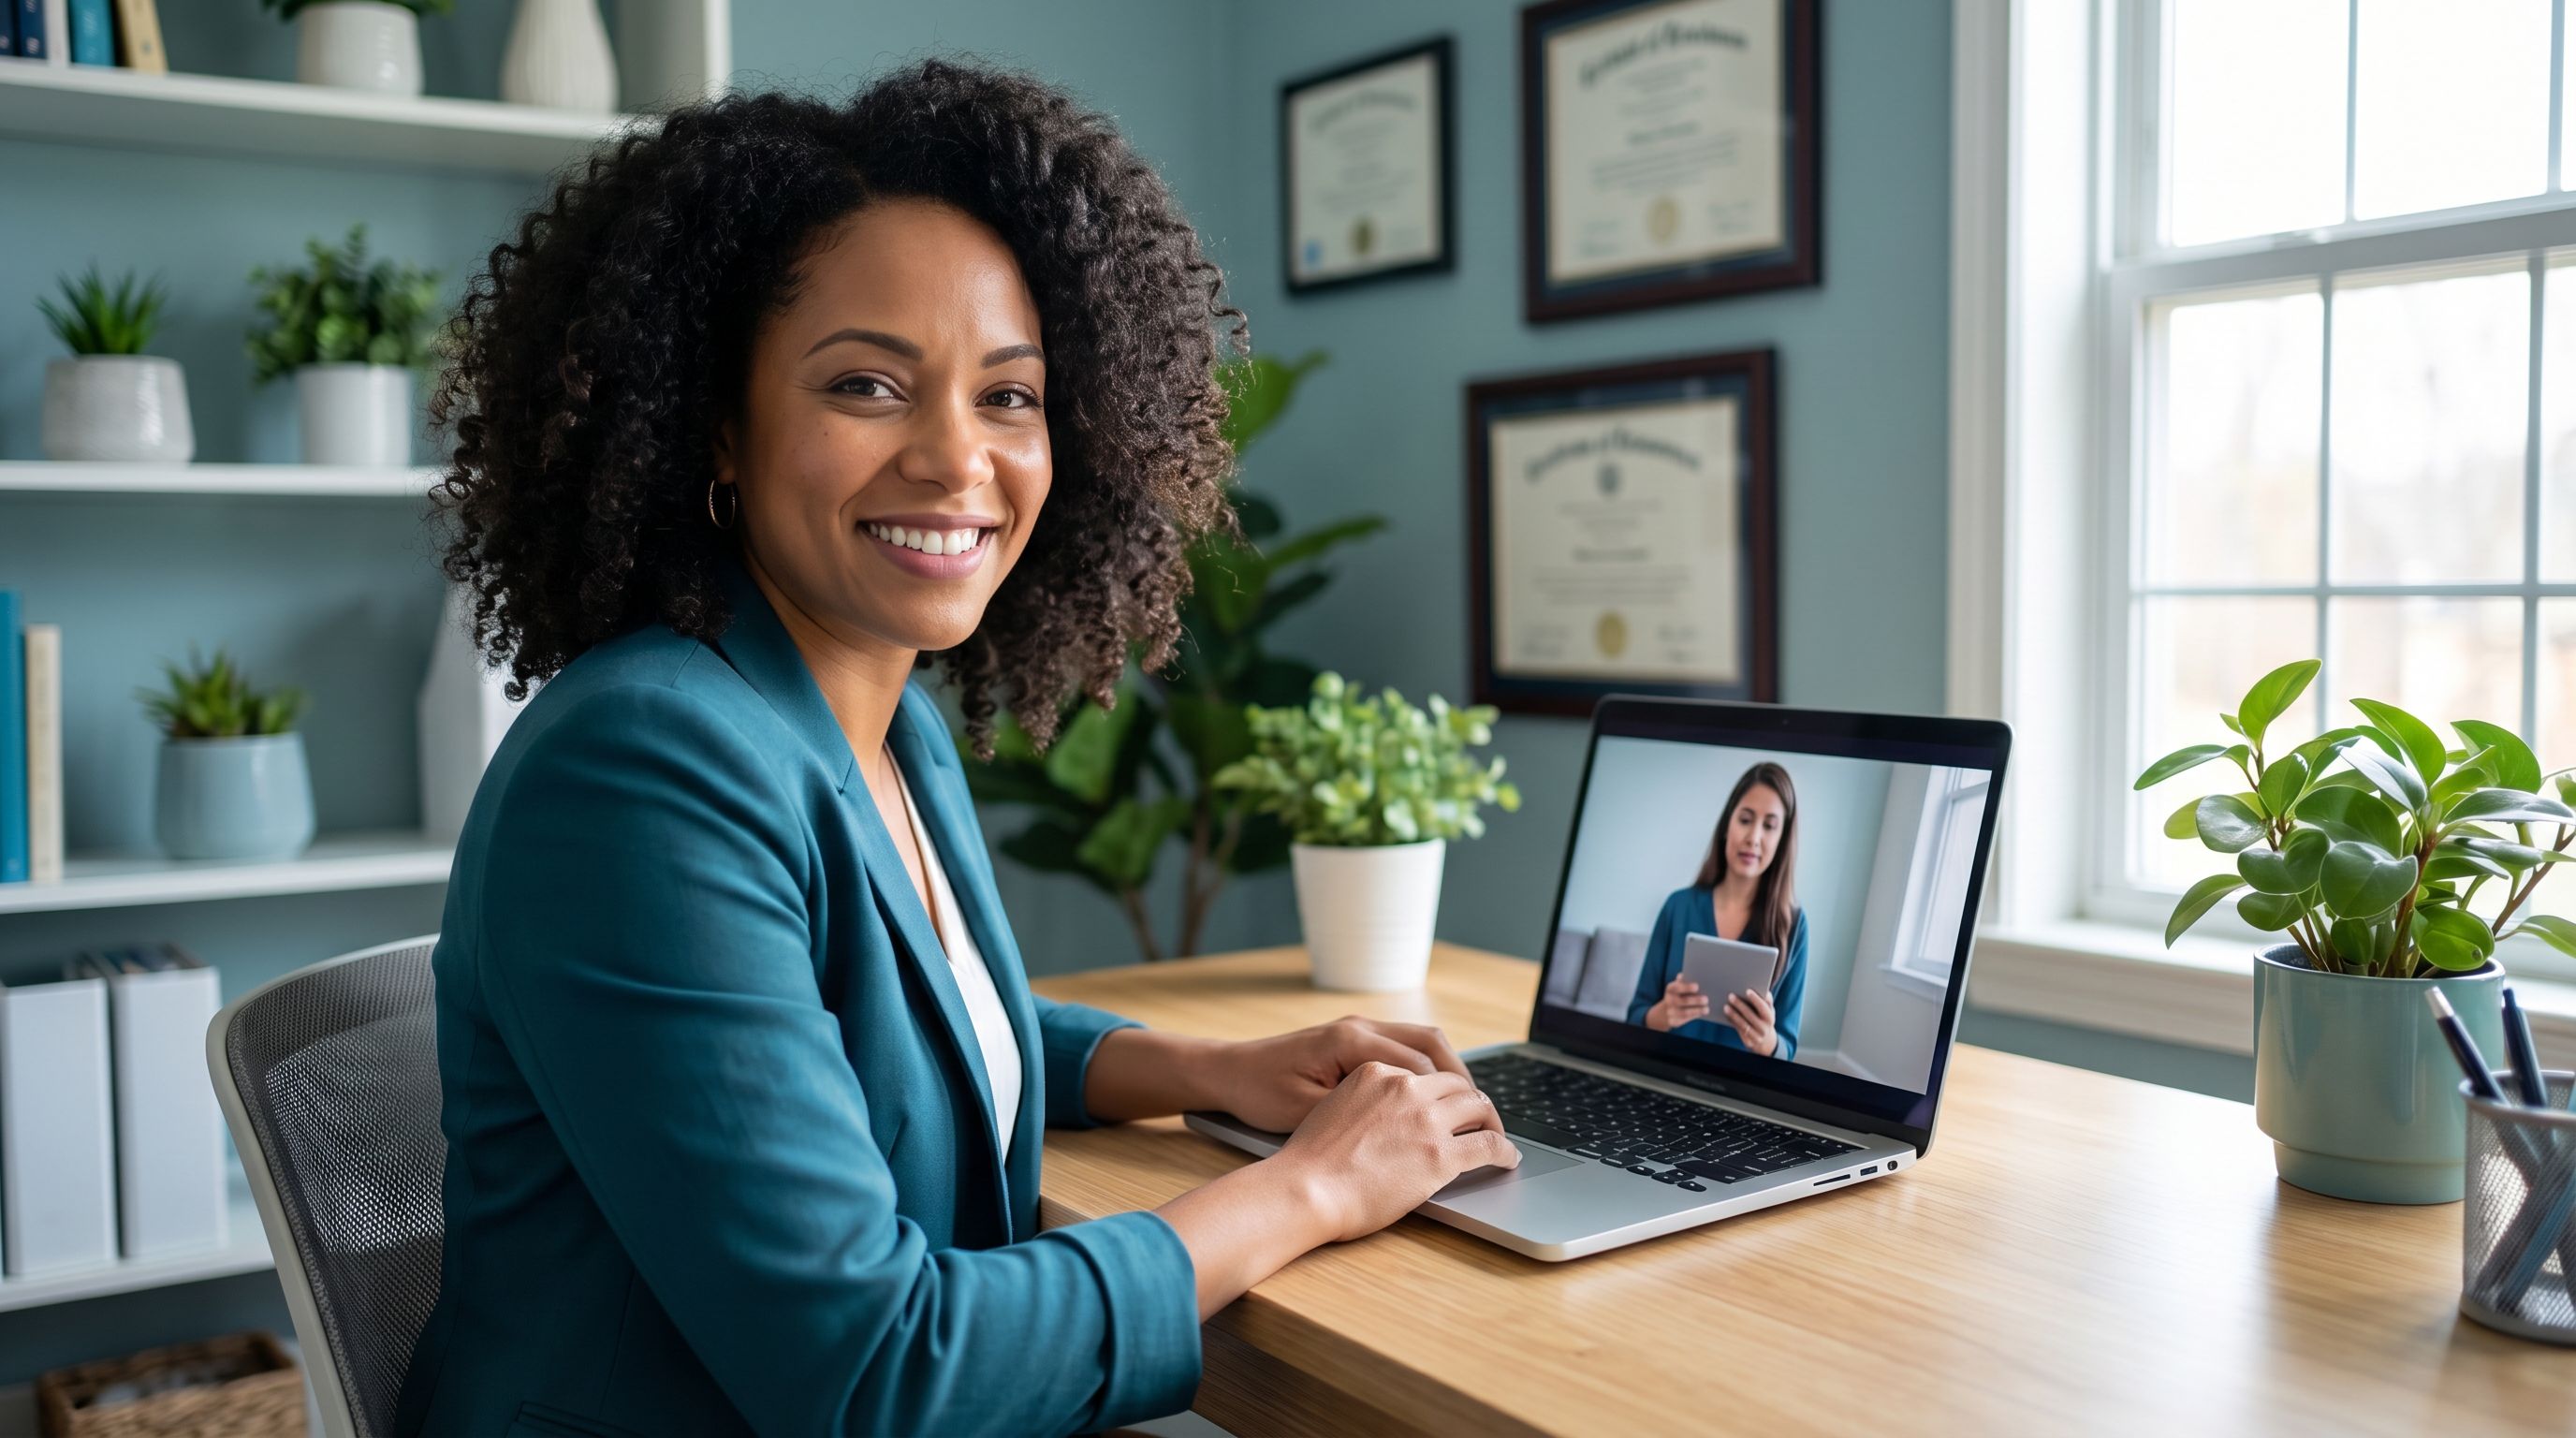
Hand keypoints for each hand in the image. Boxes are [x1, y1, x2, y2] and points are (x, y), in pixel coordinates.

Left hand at [1202, 1016, 1469, 1132]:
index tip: (1478, 1124)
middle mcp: (1360, 1027)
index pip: (1422, 1066)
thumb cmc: (1260, 1094)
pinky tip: (1432, 1098)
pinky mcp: (1351, 1040)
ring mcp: (1356, 1029)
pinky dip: (1426, 1068)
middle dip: (1462, 1079)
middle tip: (1485, 1114)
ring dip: (1447, 1071)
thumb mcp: (1307, 1111)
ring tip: (1468, 1106)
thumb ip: (1359, 1115)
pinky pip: (1402, 1046)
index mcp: (1352, 1043)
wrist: (1227, 1073)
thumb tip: (1409, 1132)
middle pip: (1431, 1044)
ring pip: (1421, 1041)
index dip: (1454, 1097)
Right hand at [1269, 1062, 1518, 1242]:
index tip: (1445, 1103)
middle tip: (1478, 1117)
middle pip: (1455, 1084)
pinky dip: (1504, 1150)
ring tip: (1496, 1134)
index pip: (1421, 1073)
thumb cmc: (1308, 1162)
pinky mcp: (1440, 1155)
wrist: (1305, 1188)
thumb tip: (1381, 1121)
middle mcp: (1404, 1088)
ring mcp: (1425, 1120)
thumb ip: (1363, 1104)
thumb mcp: (1331, 1109)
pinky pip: (1487, 1145)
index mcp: (1375, 1072)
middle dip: (1470, 1099)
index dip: (1439, 1090)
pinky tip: (1507, 1158)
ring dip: (1491, 1120)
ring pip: (1477, 1107)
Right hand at [1644, 977, 1709, 1031]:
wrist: (1665, 1012)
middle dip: (1695, 1000)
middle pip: (1683, 1001)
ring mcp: (1670, 1012)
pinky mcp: (1673, 1021)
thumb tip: (1687, 974)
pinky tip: (1701, 1014)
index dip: (1686, 987)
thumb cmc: (1678, 995)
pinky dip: (1694, 1016)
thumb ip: (1684, 981)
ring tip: (1706, 1009)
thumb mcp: (1678, 986)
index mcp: (1670, 989)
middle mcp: (1669, 1000)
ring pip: (1685, 1012)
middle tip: (1706, 999)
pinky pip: (1684, 1020)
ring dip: (1697, 1010)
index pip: (1677, 987)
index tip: (1697, 986)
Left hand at [1720, 988, 1777, 1055]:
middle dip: (1740, 1005)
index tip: (1747, 990)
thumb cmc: (1765, 1019)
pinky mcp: (1748, 1042)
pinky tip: (1726, 1015)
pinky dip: (1733, 1023)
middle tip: (1731, 996)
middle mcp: (1764, 1028)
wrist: (1765, 1040)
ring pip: (1744, 1025)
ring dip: (1734, 1015)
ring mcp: (1757, 1037)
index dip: (1756, 999)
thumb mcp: (1769, 1011)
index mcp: (1770, 1018)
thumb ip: (1767, 1001)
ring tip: (1726, 1006)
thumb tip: (1766, 991)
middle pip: (1751, 1016)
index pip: (1763, 1008)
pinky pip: (1739, 1031)